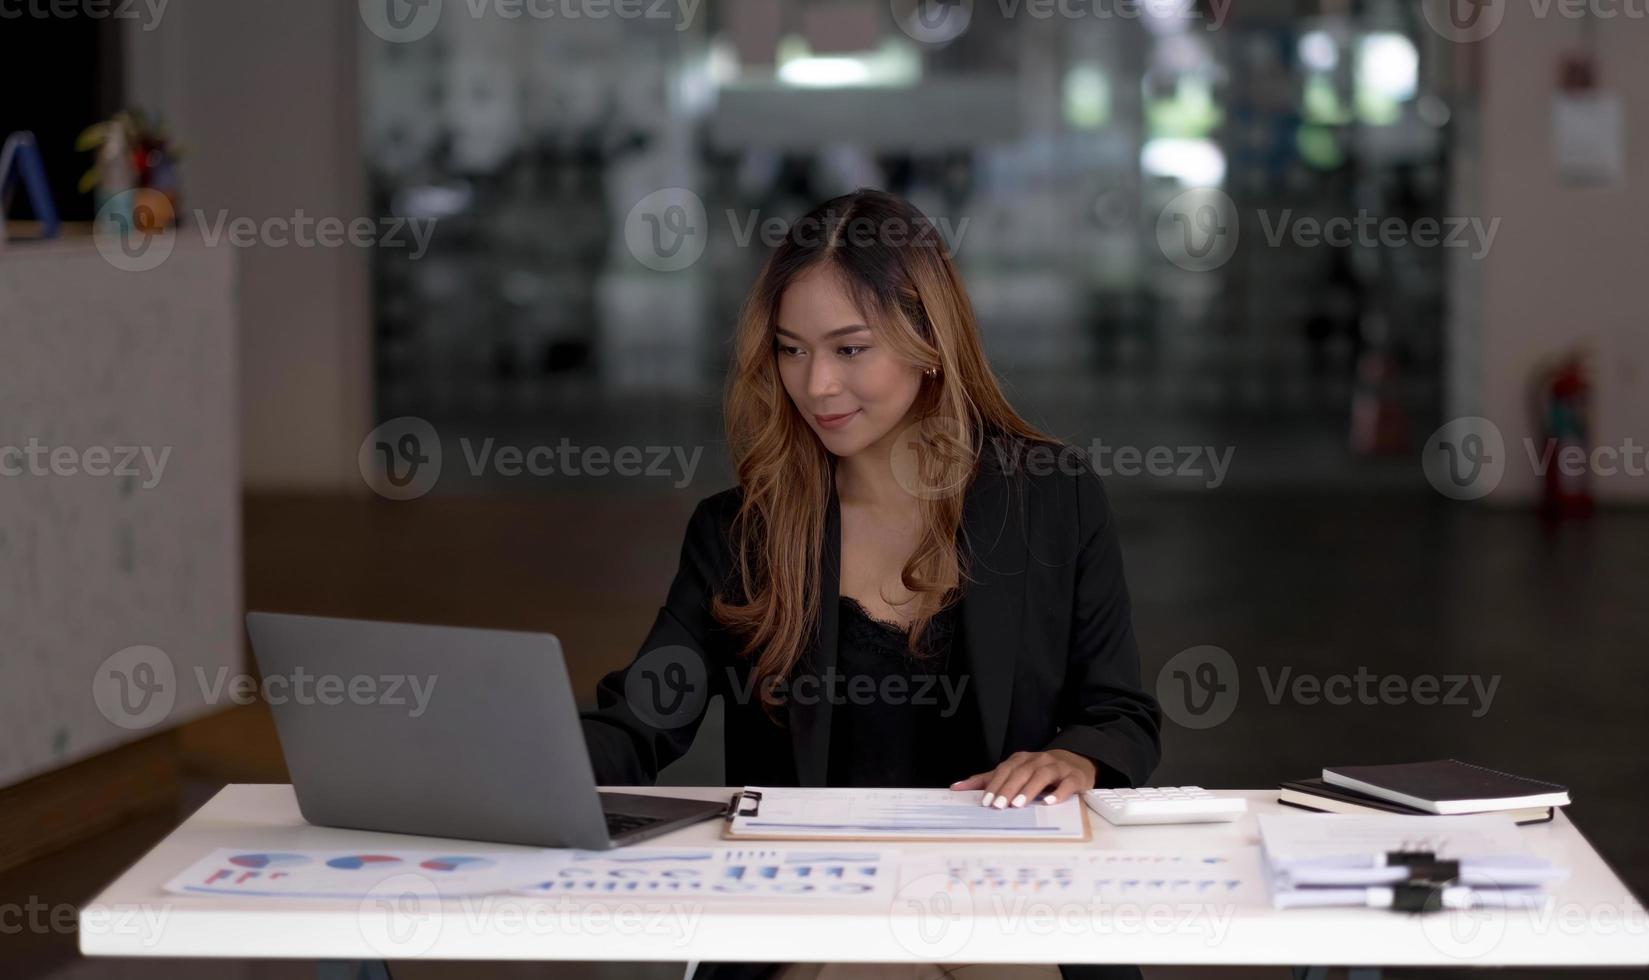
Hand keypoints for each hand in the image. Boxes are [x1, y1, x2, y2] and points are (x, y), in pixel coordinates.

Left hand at [950, 749, 1097, 807]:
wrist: (1076, 762)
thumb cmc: (1040, 771)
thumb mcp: (1013, 772)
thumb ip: (987, 780)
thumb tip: (957, 787)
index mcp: (1022, 760)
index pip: (1005, 770)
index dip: (995, 784)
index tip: (986, 801)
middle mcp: (1038, 760)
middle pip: (1021, 772)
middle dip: (1008, 789)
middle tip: (999, 805)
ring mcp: (1057, 767)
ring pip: (1042, 775)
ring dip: (1029, 790)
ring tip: (1019, 804)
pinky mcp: (1074, 777)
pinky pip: (1067, 783)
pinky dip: (1059, 793)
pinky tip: (1050, 802)